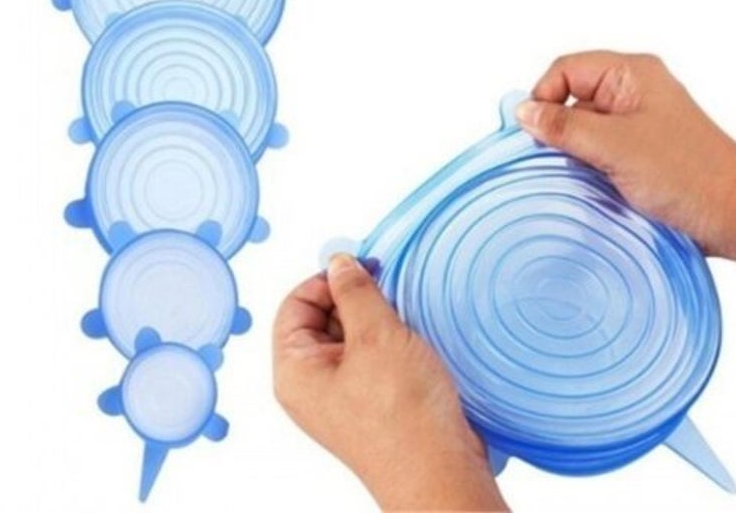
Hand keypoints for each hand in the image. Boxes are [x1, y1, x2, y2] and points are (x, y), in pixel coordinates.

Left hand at [273, 253, 508, 510]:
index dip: (324, 279)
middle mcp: (312, 385)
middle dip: (351, 298)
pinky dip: (386, 340)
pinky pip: (369, 356)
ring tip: (400, 320)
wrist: (441, 471)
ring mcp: (341, 395)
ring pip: (349, 336)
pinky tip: (408, 339)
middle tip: (384, 288)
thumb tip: (339, 263)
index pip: (294, 305)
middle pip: (320, 318)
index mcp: (295, 371)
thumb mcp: (375, 335)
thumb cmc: (403, 418)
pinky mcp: (370, 402)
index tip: (357, 265)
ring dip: (373, 319)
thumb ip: (354, 291)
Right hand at [515, 51, 735, 273]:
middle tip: (555, 158)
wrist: (732, 214)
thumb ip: (564, 126)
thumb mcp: (614, 146)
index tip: (532, 132)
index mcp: (630, 74)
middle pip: (569, 99)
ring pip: (580, 129)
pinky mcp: (635, 150)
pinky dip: (587, 167)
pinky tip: (593, 185)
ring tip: (582, 174)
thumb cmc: (688, 174)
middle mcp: (631, 92)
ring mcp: (633, 122)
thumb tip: (523, 112)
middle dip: (558, 130)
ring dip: (573, 152)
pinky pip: (595, 150)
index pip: (565, 70)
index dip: (543, 97)